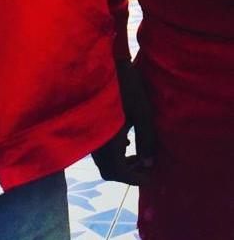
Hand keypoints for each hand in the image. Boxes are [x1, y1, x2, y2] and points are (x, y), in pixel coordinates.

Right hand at [92, 60, 155, 184]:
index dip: (135, 178)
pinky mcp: (87, 121)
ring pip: (102, 158)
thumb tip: (149, 163)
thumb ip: (146, 140)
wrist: (101, 60)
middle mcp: (94, 141)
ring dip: (119, 161)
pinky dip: (111, 149)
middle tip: (144, 166)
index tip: (151, 176)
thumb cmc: (125, 86)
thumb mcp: (142, 113)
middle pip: (108, 169)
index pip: (119, 173)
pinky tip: (123, 138)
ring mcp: (88, 131)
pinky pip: (98, 145)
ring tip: (136, 153)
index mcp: (107, 142)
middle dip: (127, 172)